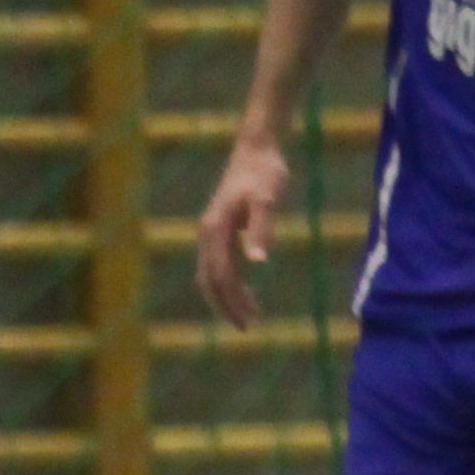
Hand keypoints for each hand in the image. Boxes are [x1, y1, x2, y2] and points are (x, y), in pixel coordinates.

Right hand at [196, 135, 288, 330]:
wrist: (256, 147)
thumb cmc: (265, 172)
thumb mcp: (267, 199)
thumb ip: (261, 228)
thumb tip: (258, 261)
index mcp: (215, 230)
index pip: (221, 276)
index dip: (233, 301)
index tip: (250, 321)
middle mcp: (207, 234)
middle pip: (209, 281)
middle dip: (226, 306)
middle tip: (248, 326)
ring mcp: (210, 232)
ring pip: (210, 274)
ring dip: (226, 297)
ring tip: (250, 314)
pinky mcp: (219, 229)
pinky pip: (217, 264)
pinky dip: (228, 282)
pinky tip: (244, 290)